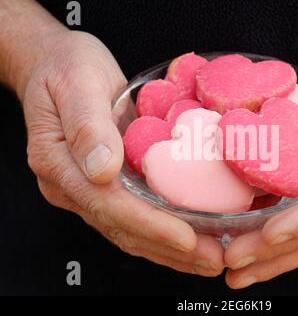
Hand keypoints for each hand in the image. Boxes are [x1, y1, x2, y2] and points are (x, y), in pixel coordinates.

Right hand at [23, 30, 223, 275]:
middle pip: (124, 228)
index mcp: (60, 163)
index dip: (151, 226)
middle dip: (170, 248)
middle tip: (214, 259)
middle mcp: (74, 186)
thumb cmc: (66, 68)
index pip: (109, 205)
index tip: (187, 239)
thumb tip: (103, 170)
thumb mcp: (76, 83)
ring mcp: (90, 189)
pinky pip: (136, 217)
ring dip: (172, 251)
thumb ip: (87, 126)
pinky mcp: (108, 185)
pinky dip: (165, 234)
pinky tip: (192, 240)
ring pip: (131, 232)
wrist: (56, 65)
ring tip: (211, 258)